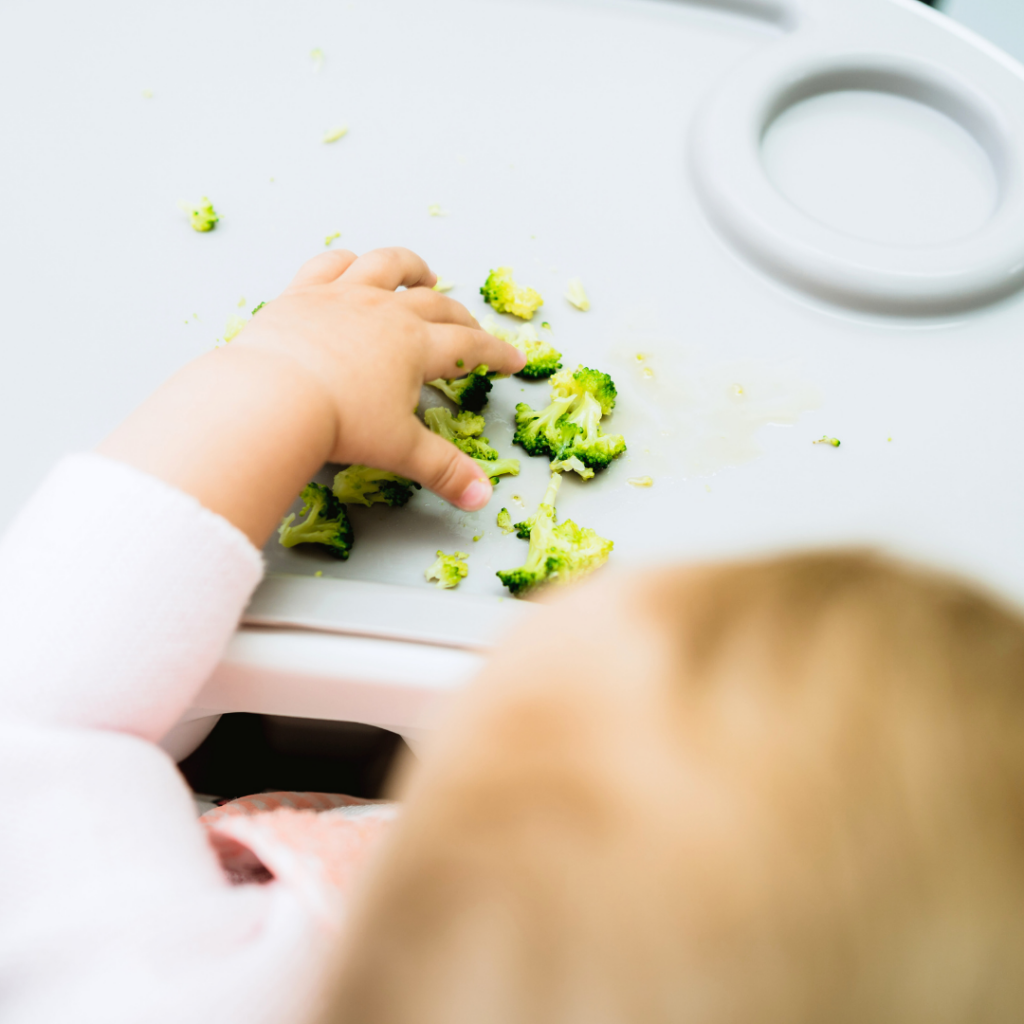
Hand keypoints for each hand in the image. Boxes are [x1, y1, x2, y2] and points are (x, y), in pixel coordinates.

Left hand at [97, 247, 524, 545]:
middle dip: (460, 319)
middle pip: (435, 306)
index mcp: (416, 345)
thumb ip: (444, 470)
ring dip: (411, 269)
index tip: (513, 359)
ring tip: (424, 277)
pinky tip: (354, 267)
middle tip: (472, 331)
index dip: (495, 352)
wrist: (273, 397)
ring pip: (386, 266)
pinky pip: (330, 264)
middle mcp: (385, 310)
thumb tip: (482, 498)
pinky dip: (347, 262)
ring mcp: (343, 295)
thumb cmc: (341, 423)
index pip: (469, 345)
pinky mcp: (302, 292)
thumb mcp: (401, 449)